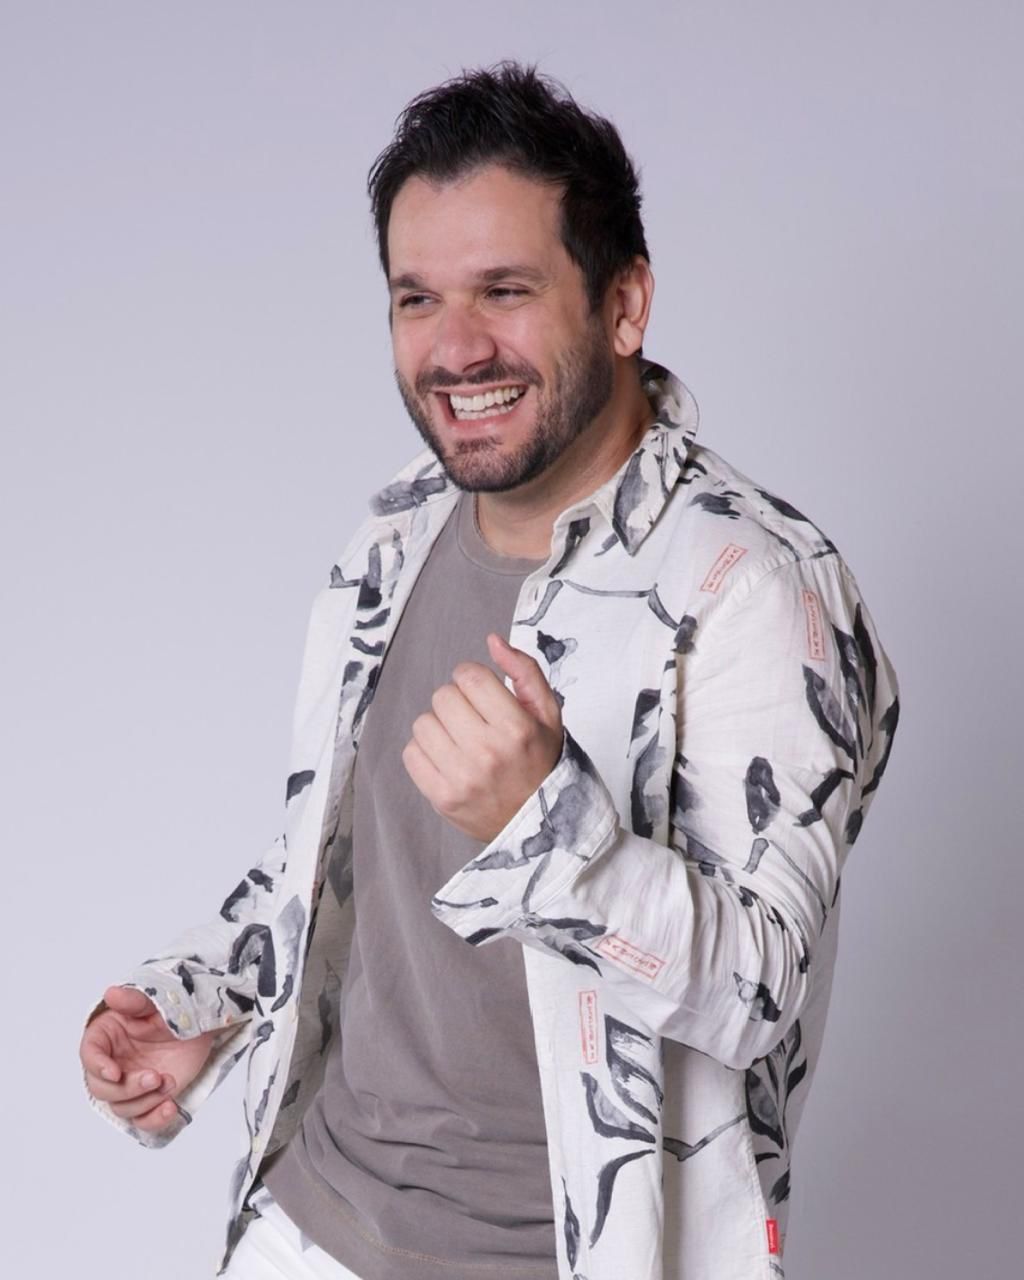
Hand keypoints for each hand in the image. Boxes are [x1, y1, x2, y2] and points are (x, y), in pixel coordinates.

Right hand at [81, 984, 219, 1132]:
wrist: (201, 1026)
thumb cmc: (173, 1010)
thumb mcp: (155, 1001)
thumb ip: (133, 1001)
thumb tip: (111, 993)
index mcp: (107, 1037)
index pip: (90, 1056)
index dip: (98, 1067)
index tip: (115, 1073)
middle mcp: (113, 1064)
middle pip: (102, 1089)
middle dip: (128, 1088)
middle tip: (155, 1077)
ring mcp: (130, 1084)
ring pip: (122, 1107)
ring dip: (145, 1101)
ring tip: (170, 1082)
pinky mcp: (149, 1099)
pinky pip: (143, 1120)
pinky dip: (154, 1120)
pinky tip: (171, 1108)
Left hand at [402, 633, 562, 842]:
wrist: (538, 822)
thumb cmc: (541, 761)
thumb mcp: (548, 713)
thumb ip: (524, 670)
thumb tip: (492, 640)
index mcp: (516, 728)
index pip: (468, 676)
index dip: (472, 678)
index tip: (480, 692)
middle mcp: (488, 752)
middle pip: (443, 697)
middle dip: (456, 702)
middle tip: (473, 719)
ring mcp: (462, 777)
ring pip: (423, 723)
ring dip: (439, 726)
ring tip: (460, 740)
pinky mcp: (442, 797)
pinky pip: (411, 754)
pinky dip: (425, 752)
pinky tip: (447, 758)